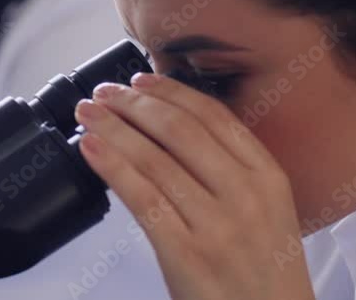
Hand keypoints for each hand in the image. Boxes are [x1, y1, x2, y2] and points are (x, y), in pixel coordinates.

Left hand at [75, 73, 314, 299]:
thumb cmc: (261, 273)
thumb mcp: (268, 212)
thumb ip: (232, 170)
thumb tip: (173, 127)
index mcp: (268, 177)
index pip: (213, 116)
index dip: (170, 92)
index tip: (139, 80)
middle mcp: (245, 194)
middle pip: (178, 130)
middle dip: (133, 105)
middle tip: (103, 94)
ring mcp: (216, 225)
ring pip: (153, 159)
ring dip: (113, 129)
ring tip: (87, 115)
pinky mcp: (186, 253)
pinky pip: (141, 198)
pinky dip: (111, 167)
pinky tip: (91, 150)